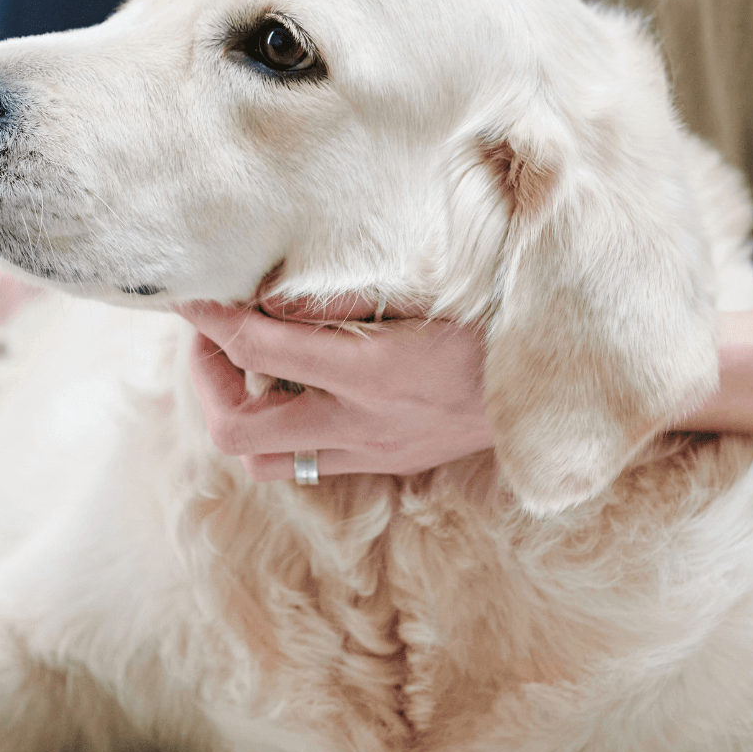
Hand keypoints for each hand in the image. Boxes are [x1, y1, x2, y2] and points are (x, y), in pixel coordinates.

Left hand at [175, 296, 492, 480]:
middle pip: (237, 430)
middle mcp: (362, 422)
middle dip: (207, 382)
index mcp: (370, 370)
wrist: (564, 382)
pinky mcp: (388, 463)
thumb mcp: (424, 288)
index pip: (256, 348)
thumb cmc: (498, 316)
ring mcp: (373, 451)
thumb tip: (267, 296)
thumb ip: (341, 296)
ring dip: (241, 415)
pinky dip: (283, 429)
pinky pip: (308, 464)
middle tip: (213, 337)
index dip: (210, 320)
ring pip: (265, 462)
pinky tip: (295, 389)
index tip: (188, 295)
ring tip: (247, 368)